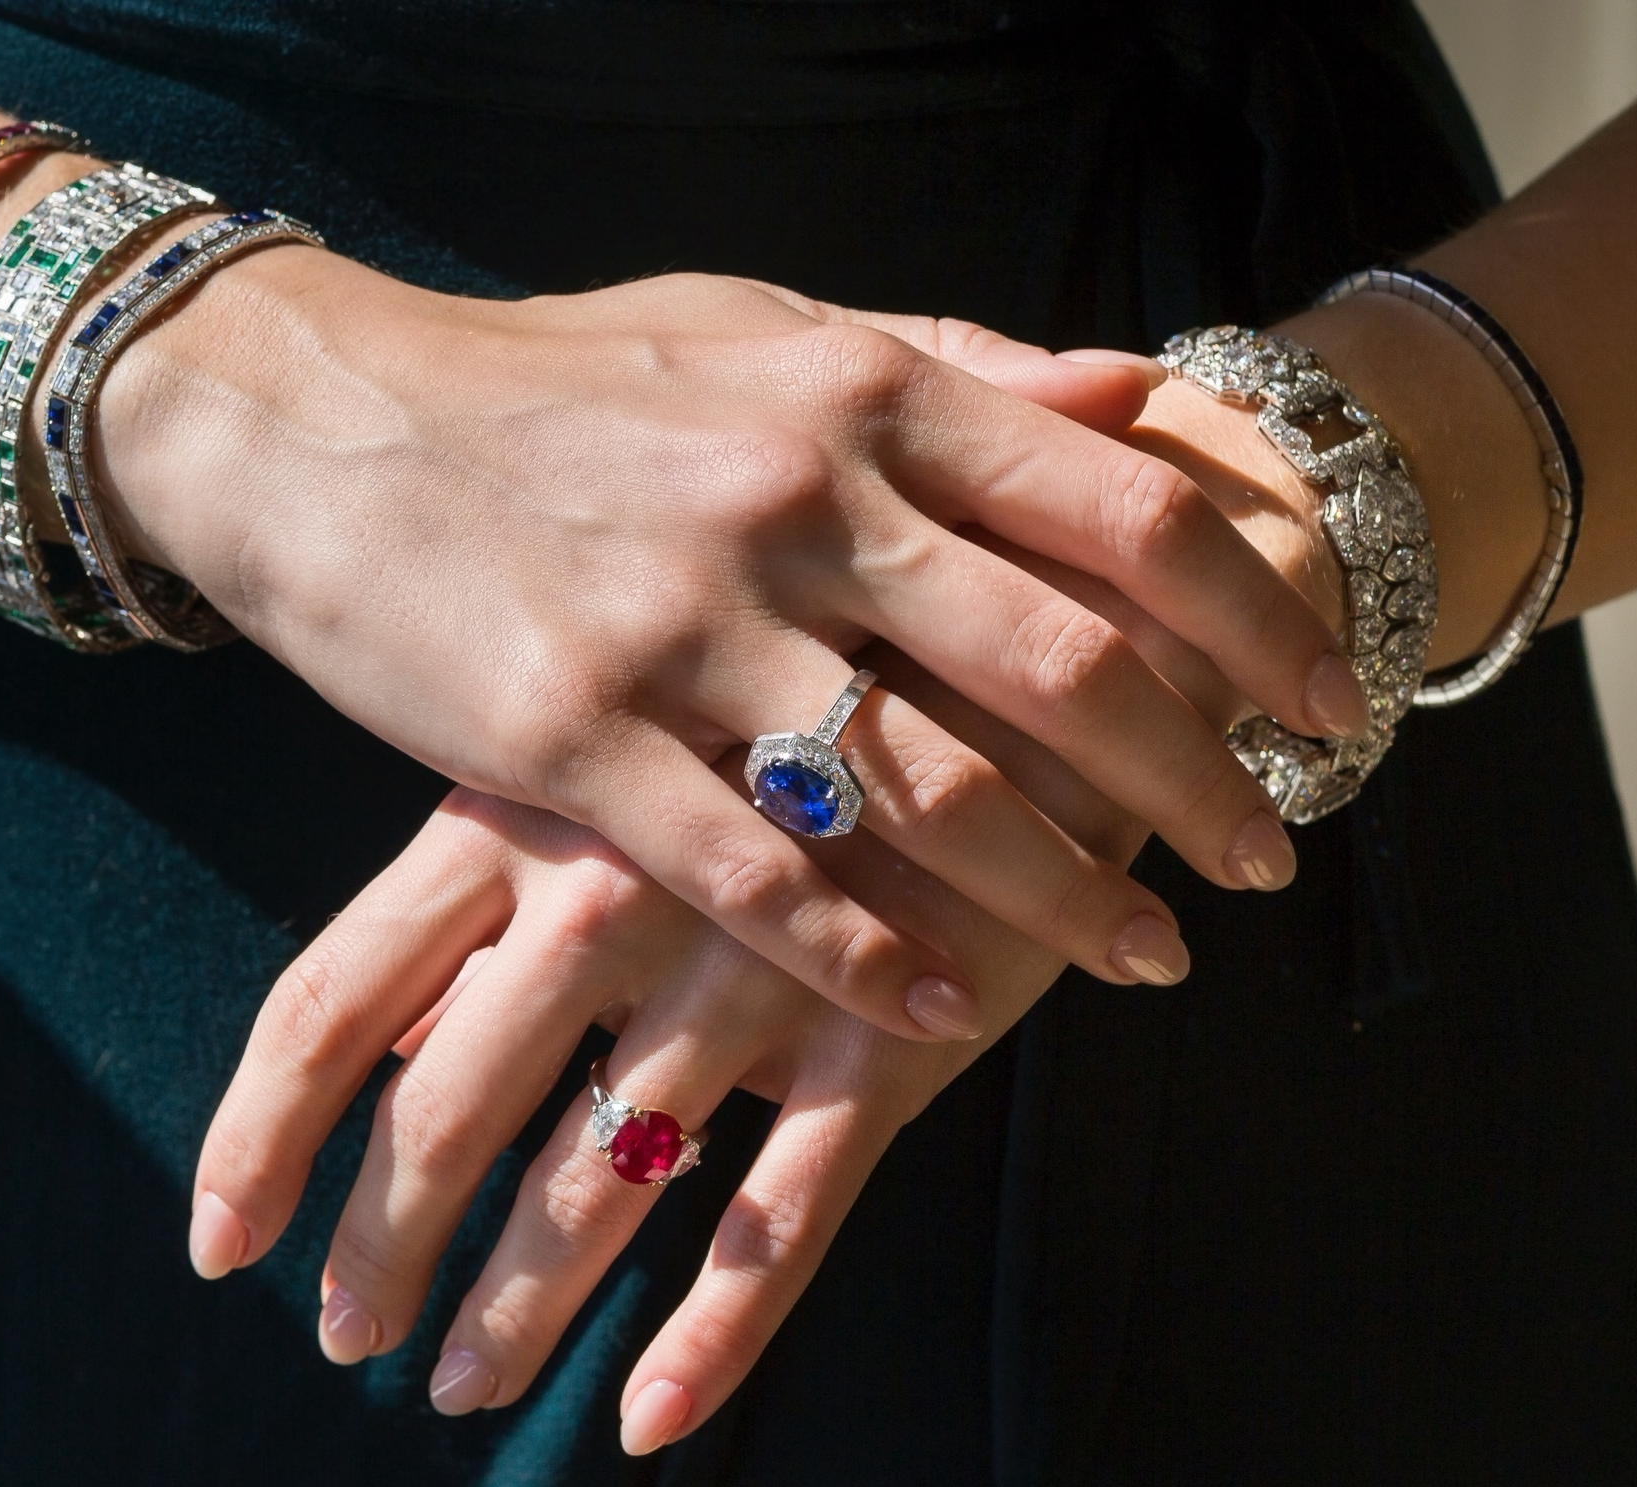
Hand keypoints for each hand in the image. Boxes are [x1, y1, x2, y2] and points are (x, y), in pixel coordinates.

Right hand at [97, 255, 1366, 1040]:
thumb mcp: (760, 325)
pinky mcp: (568, 738)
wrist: (313, 420)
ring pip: (925, 788)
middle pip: (1062, 661)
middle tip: (1269, 862)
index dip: (1250, 618)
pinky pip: (753, 873)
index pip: (1116, 511)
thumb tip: (1140, 392)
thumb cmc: (553, 383)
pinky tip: (941, 1011)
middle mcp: (790, 497)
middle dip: (1195, 780)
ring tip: (1144, 960)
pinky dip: (864, 953)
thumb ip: (954, 362)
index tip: (1323, 706)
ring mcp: (677, 622)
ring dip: (1061, 891)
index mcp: (854, 389)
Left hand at [191, 548, 1253, 1452]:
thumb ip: (508, 853)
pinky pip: (786, 1210)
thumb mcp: (621, 722)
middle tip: (349, 1343)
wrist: (1036, 609)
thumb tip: (406, 1011)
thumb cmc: (793, 656)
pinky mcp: (885, 1028)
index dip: (260, 1133)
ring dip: (517, 1306)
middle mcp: (604, 894)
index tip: (217, 1242)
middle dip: (382, 1247)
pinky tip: (648, 1421)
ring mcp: (744, 968)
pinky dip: (714, 1331)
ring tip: (462, 1390)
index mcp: (516, 811)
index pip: (334, 996)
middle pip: (444, 1113)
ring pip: (598, 1180)